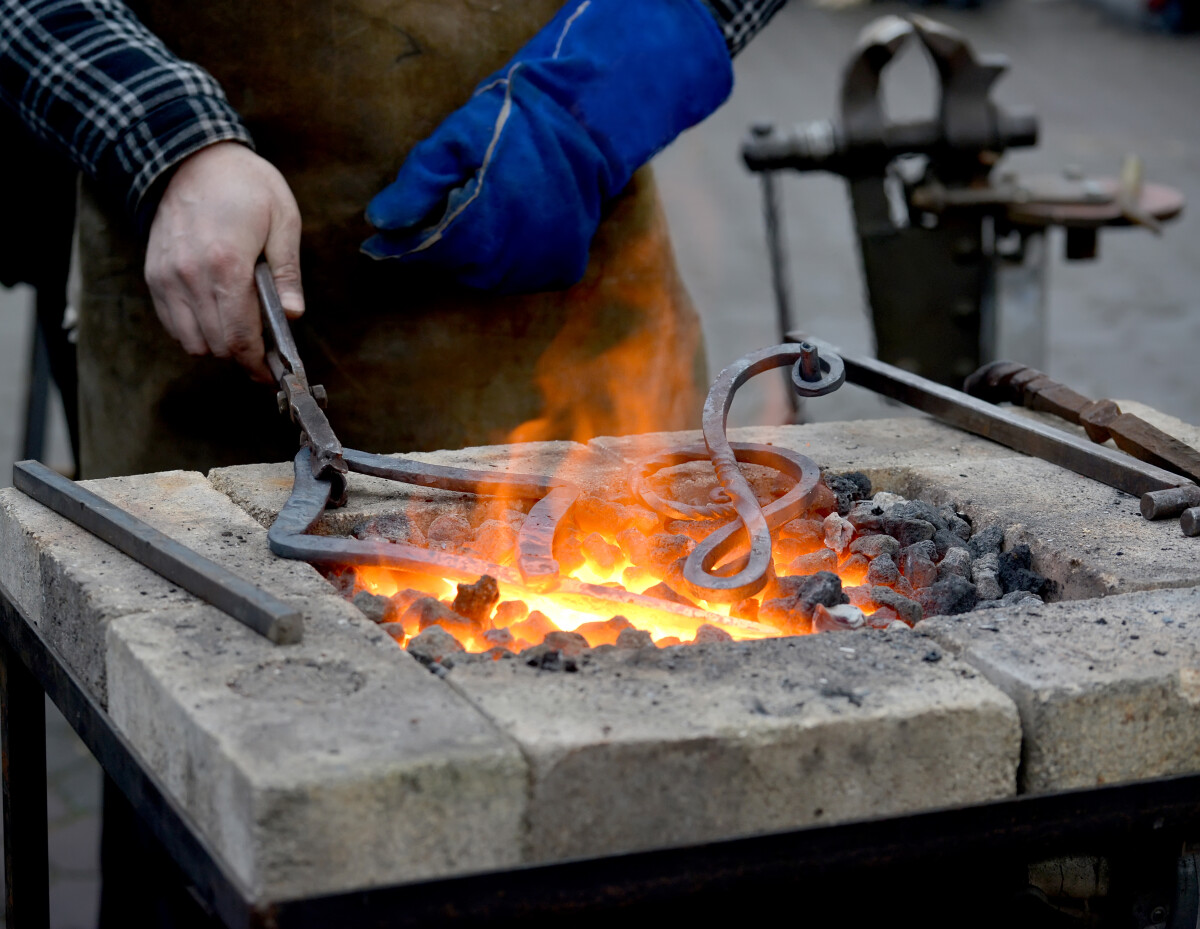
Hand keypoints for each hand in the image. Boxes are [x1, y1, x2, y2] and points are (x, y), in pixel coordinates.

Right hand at [144, 142, 303, 381]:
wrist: (192, 156)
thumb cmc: (246, 185)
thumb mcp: (284, 220)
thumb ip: (287, 273)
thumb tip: (293, 314)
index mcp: (227, 264)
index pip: (240, 336)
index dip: (258, 363)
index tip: (273, 372)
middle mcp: (191, 276)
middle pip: (216, 346)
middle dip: (242, 356)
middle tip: (263, 351)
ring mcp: (167, 277)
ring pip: (191, 342)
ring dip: (217, 345)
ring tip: (240, 329)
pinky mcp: (154, 275)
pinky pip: (172, 324)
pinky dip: (194, 331)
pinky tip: (215, 315)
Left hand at [362, 0, 732, 293]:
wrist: (588, 125)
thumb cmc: (514, 123)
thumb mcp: (457, 137)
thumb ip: (417, 182)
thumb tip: (379, 222)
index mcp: (488, 224)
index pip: (428, 252)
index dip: (397, 249)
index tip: (373, 244)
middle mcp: (515, 259)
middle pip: (453, 268)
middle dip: (433, 249)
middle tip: (429, 219)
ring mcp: (541, 270)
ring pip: (482, 278)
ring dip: (465, 257)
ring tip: (465, 222)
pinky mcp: (561, 271)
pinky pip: (514, 278)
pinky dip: (497, 262)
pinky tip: (496, 234)